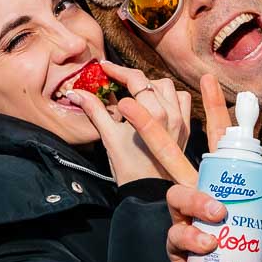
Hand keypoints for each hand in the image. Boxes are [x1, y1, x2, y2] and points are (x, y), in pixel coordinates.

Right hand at [73, 63, 190, 186]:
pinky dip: (169, 97)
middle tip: (114, 81)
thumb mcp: (108, 137)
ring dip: (149, 86)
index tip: (104, 67)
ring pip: (167, 87)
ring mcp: (181, 121)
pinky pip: (182, 100)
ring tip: (134, 94)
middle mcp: (170, 115)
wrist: (150, 194)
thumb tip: (75, 93)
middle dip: (130, 78)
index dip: (117, 70)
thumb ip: (94, 110)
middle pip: (149, 81)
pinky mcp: (186, 128)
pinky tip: (155, 104)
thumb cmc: (128, 169)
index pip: (134, 79)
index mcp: (150, 115)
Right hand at [166, 77, 261, 261]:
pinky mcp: (179, 248)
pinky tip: (209, 244)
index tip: (207, 80)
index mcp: (226, 184)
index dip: (213, 111)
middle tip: (137, 104)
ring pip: (175, 194)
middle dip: (154, 128)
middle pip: (173, 156)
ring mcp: (186, 221)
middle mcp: (201, 197)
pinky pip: (176, 234)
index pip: (218, 142)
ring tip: (219, 215)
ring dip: (195, 200)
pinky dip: (193, 236)